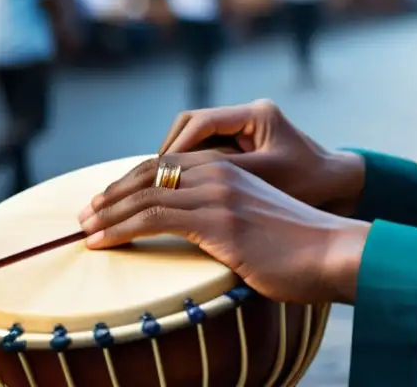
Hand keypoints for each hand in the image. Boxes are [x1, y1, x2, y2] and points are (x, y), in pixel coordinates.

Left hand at [78, 154, 369, 304]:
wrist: (333, 252)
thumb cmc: (300, 247)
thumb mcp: (258, 223)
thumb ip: (228, 220)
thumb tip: (203, 241)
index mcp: (231, 169)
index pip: (167, 164)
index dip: (131, 180)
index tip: (105, 201)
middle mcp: (221, 174)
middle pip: (151, 172)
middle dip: (112, 193)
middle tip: (84, 213)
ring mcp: (219, 195)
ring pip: (147, 194)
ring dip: (108, 212)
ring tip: (83, 229)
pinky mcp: (219, 221)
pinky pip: (155, 218)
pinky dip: (121, 229)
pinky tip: (102, 241)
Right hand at [156, 101, 365, 215]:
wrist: (342, 187)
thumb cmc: (311, 184)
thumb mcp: (268, 178)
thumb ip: (225, 173)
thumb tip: (178, 178)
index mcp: (256, 115)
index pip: (200, 122)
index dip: (176, 148)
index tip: (158, 175)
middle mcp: (248, 115)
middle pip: (190, 124)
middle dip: (168, 152)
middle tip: (149, 181)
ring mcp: (245, 129)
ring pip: (195, 137)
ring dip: (176, 160)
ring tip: (158, 187)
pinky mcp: (244, 145)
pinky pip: (206, 150)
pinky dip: (191, 167)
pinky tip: (179, 190)